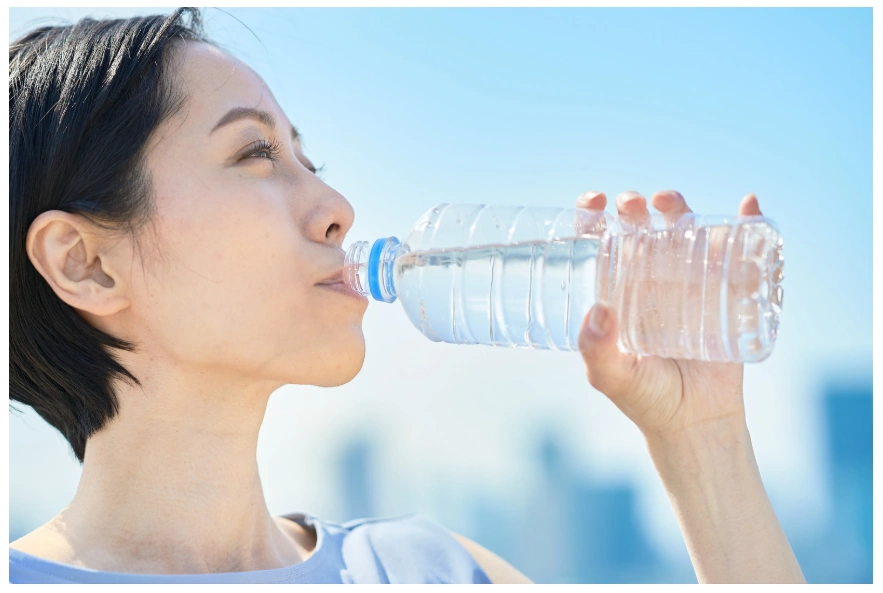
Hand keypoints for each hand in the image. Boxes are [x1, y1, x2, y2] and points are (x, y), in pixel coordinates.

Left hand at [574, 190, 762, 438]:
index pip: (599, 243)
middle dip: (635, 207)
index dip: (592, 215)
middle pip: (640, 229)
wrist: (697, 422)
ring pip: (684, 232)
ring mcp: (689, 283)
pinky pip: (738, 254)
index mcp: (615, 291)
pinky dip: (746, 225)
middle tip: (634, 205)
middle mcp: (649, 280)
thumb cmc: (647, 399)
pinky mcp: (727, 293)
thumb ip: (597, 351)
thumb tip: (597, 311)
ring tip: (671, 203)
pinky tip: (747, 207)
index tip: (594, 202)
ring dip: (680, 208)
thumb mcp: (612, 377)